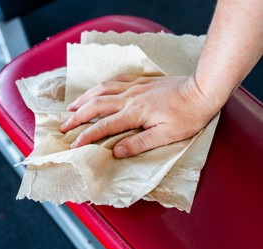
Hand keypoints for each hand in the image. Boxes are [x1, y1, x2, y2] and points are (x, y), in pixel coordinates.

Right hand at [59, 74, 219, 157]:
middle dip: (77, 116)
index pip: (103, 126)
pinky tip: (97, 89)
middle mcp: (129, 98)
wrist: (202, 90)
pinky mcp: (140, 81)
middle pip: (95, 105)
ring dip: (84, 98)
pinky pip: (115, 80)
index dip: (86, 136)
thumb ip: (139, 143)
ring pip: (102, 89)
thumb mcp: (166, 135)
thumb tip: (116, 152)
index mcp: (134, 113)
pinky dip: (101, 86)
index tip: (73, 145)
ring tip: (72, 106)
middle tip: (63, 125)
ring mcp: (134, 87)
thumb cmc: (187, 116)